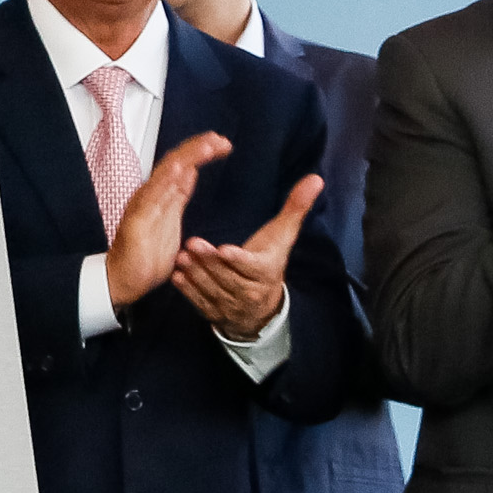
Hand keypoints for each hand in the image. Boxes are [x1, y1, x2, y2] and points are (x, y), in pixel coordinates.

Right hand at [104, 133, 231, 306]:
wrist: (124, 280)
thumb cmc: (146, 256)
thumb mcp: (171, 221)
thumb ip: (179, 196)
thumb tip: (191, 173)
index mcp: (162, 195)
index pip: (183, 165)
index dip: (201, 151)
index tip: (222, 144)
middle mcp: (152, 194)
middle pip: (176, 161)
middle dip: (199, 147)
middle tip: (221, 140)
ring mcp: (143, 204)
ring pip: (167, 171)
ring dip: (188, 156)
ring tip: (208, 146)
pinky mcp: (138, 218)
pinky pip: (153, 194)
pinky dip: (167, 178)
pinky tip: (181, 167)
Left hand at [171, 174, 320, 341]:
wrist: (262, 307)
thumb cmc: (270, 260)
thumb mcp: (284, 235)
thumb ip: (297, 207)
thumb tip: (316, 179)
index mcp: (266, 272)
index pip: (252, 266)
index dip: (238, 259)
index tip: (224, 249)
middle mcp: (250, 292)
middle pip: (228, 277)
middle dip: (210, 262)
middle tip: (192, 245)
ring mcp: (232, 305)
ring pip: (212, 289)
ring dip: (196, 274)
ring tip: (182, 257)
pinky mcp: (215, 312)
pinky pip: (200, 303)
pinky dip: (188, 291)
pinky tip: (177, 277)